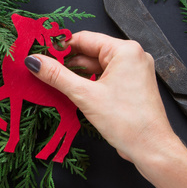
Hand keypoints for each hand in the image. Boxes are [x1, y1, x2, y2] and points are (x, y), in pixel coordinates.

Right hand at [25, 31, 181, 164]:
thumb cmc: (128, 121)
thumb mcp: (84, 95)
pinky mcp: (130, 85)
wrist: (151, 148)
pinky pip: (103, 77)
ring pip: (95, 66)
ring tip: (53, 82)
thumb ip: (56, 75)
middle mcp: (132, 56)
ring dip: (75, 74)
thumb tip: (34, 61)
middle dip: (66, 62)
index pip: (84, 38)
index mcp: (125, 50)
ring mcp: (132, 71)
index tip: (40, 54)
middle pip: (89, 52)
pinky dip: (87, 82)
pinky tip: (71, 90)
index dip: (60, 47)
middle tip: (43, 69)